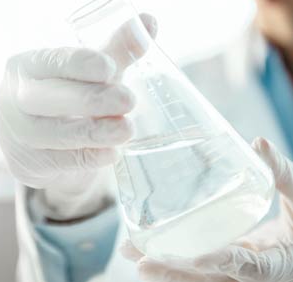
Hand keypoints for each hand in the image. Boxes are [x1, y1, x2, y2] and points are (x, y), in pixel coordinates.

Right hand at [0, 14, 156, 219]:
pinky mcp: (29, 163)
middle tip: (128, 100)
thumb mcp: (90, 74)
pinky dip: (89, 157)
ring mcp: (18, 134)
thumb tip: (149, 22)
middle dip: (92, 99)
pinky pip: (61, 161)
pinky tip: (111, 153)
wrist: (45, 143)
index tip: (109, 68)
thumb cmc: (69, 98)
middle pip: (51, 97)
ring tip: (126, 130)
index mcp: (28, 68)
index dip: (80, 64)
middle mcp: (15, 99)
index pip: (52, 62)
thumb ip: (117, 51)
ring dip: (94, 132)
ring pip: (56, 133)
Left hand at [121, 137, 292, 281]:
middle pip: (212, 280)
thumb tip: (259, 142)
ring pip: (201, 280)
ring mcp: (238, 272)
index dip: (222, 260)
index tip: (193, 255)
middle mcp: (255, 275)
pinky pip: (200, 269)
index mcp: (279, 263)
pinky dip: (176, 262)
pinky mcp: (228, 263)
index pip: (248, 267)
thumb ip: (280, 172)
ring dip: (166, 270)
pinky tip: (151, 248)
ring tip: (133, 255)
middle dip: (175, 272)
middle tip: (140, 260)